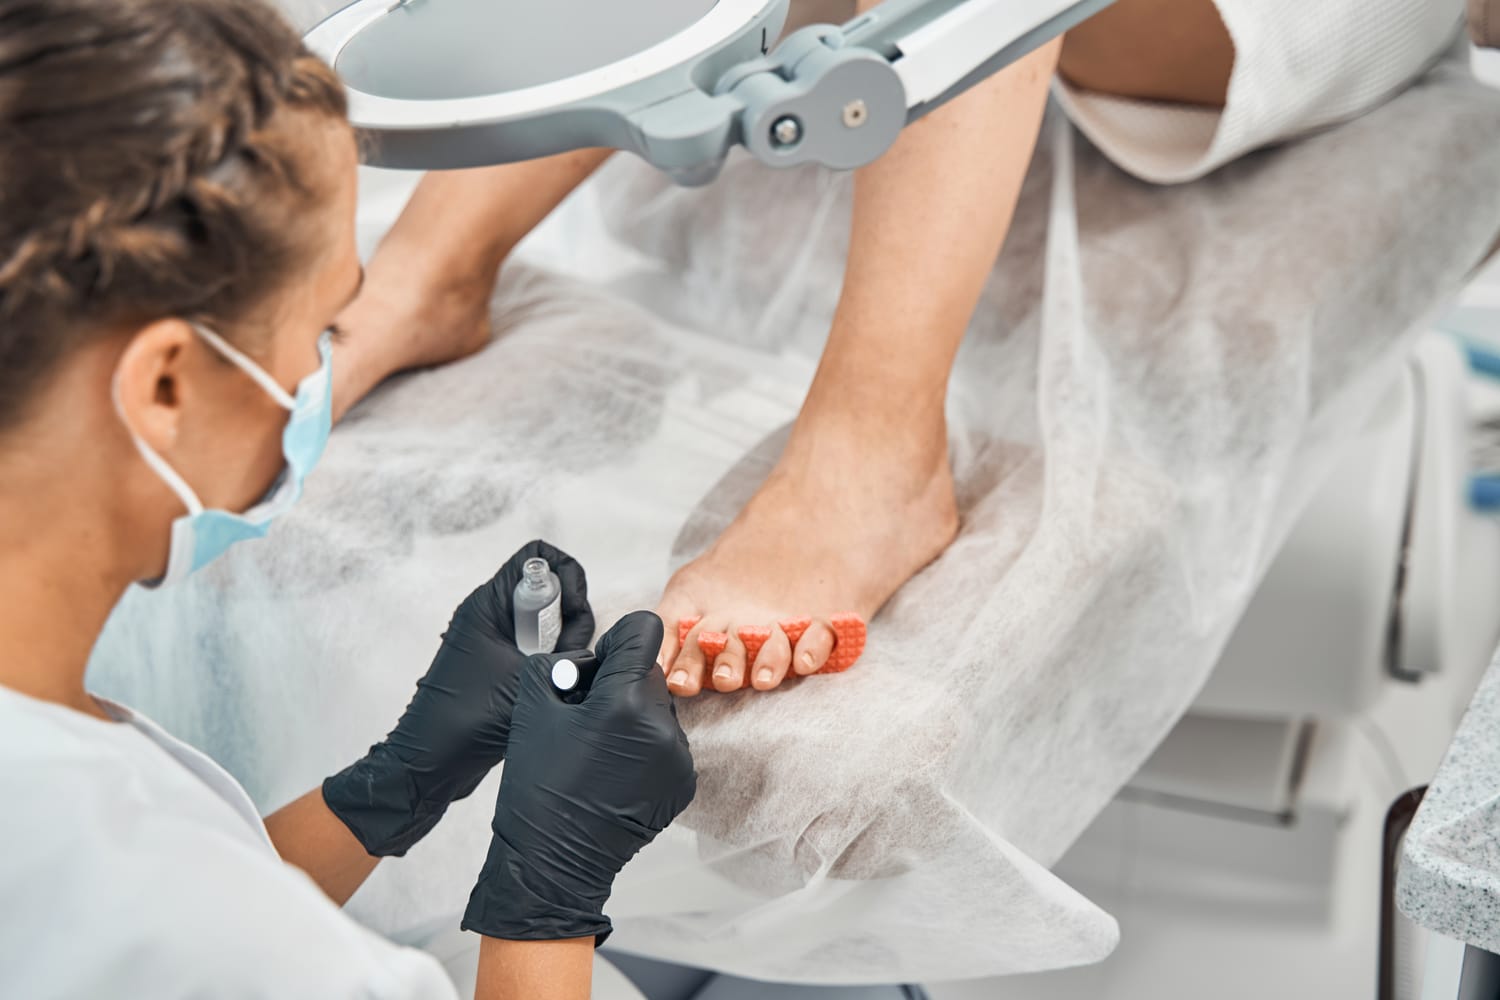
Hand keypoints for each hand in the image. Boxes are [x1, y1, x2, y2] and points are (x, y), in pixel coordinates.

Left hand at [322, 540, 593, 856]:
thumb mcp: (527, 678)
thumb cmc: (467, 720)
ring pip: (548, 623)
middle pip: (551, 590)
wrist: (430, 764)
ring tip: (556, 677)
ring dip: (564, 646)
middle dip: (571, 618)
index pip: (538, 556)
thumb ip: (567, 652)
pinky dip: (553, 663)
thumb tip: (597, 647)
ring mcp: (494, 639)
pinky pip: (539, 648)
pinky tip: (550, 691)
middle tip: (567, 654)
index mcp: (489, 604)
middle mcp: (490, 614)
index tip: (574, 613)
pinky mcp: (499, 664)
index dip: (567, 575)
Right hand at [461, 612, 696, 943]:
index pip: (642, 631)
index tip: (596, 667)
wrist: (553, 862)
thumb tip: (587, 661)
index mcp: (625, 703)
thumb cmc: (537, 787)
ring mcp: (677, 758)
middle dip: (618, 681)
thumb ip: (560, 665)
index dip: (614, 642)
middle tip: (584, 712)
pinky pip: (666, 742)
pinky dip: (643, 745)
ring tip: (597, 746)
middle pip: (649, 672)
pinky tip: (613, 770)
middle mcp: (661, 727)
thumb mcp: (532, 707)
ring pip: (659, 707)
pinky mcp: (683, 782)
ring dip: (633, 713)